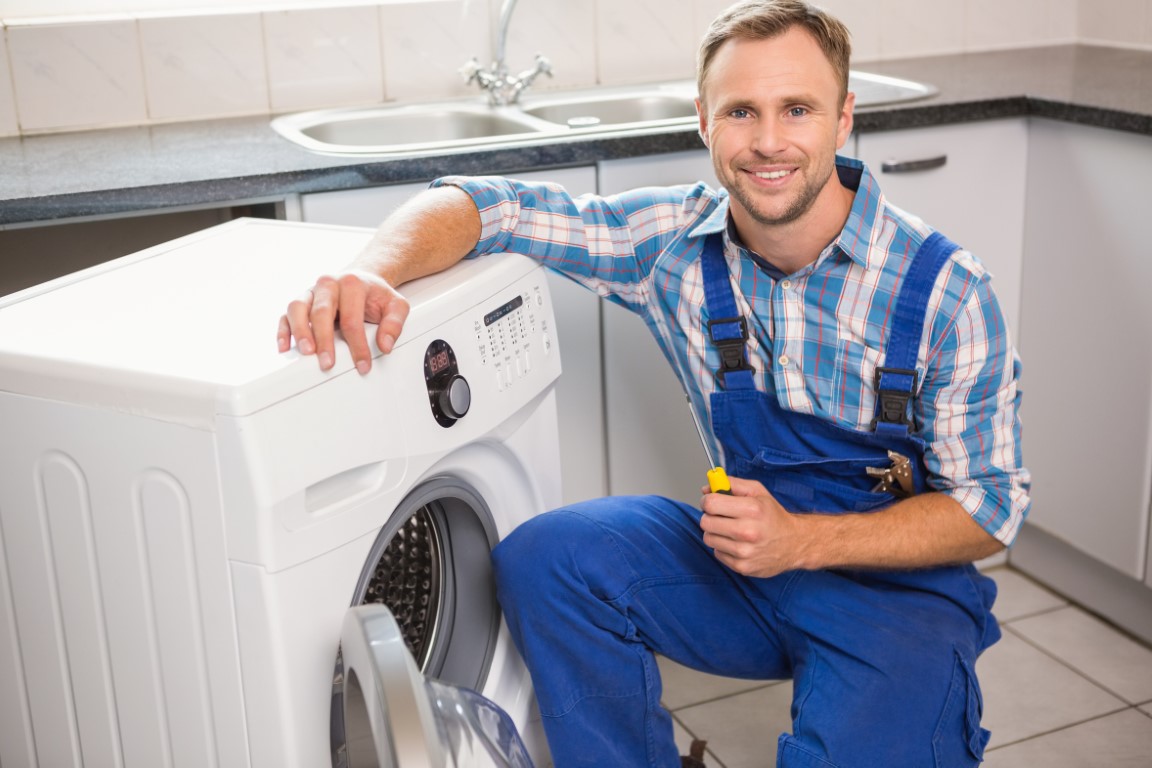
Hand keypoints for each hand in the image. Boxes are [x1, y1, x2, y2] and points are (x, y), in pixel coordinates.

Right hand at [277, 268, 409, 373]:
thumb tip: (385, 345)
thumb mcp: (395, 305)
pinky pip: (286, 314)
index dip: (357, 345)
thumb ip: (395, 323)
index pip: (352, 318)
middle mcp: (328, 284)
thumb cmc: (375, 295)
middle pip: (322, 312)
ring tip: (306, 352)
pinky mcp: (301, 300)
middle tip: (327, 362)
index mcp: (352, 283)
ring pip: (298, 308)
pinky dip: (283, 329)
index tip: (362, 364)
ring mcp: (312, 292)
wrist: (362, 278)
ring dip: (300, 331)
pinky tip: (284, 346)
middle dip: (324, 340)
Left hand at [699, 476, 807, 577]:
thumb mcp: (758, 492)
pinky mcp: (742, 567)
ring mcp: (745, 552)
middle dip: (710, 516)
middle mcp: (748, 531)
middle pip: (706, 522)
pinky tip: (737, 543)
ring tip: (731, 530)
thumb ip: (731, 484)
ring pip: (709, 538)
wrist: (795, 544)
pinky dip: (723, 547)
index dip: (707, 500)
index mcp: (753, 509)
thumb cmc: (774, 516)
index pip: (711, 504)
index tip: (712, 502)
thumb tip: (706, 488)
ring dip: (716, 533)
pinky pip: (717, 553)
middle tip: (721, 516)